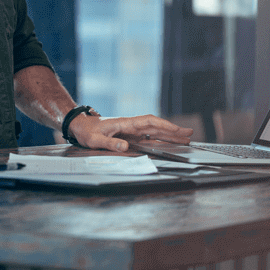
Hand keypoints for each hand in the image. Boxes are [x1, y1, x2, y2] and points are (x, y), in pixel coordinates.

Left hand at [67, 113, 192, 152]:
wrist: (79, 126)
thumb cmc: (86, 132)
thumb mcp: (95, 140)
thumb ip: (110, 143)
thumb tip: (125, 147)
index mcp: (125, 123)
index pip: (148, 122)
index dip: (163, 125)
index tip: (176, 129)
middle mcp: (131, 125)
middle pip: (156, 126)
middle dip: (173, 130)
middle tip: (190, 133)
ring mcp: (131, 131)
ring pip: (154, 131)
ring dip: (169, 134)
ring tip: (185, 138)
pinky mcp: (130, 136)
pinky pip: (148, 137)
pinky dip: (160, 139)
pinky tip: (168, 143)